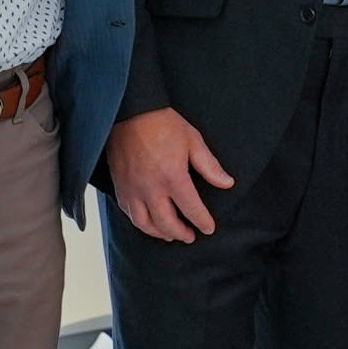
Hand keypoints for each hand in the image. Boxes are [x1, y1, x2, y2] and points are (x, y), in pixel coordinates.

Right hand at [106, 107, 234, 242]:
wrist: (130, 112)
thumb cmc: (163, 124)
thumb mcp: (193, 141)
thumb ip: (210, 166)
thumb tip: (227, 183)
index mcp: (173, 177)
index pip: (191, 209)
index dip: (202, 221)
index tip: (209, 228)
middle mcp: (151, 189)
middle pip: (166, 223)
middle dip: (181, 233)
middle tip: (190, 236)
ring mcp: (133, 189)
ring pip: (145, 223)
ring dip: (159, 233)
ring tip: (170, 235)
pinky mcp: (120, 186)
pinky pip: (128, 213)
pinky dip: (140, 222)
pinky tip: (148, 222)